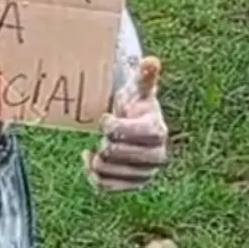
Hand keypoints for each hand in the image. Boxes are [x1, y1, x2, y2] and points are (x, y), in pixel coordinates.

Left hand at [83, 55, 167, 192]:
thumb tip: (151, 61)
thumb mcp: (138, 89)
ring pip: (107, 170)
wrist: (135, 126)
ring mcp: (145, 173)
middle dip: (105, 140)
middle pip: (114, 152)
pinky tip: (91, 158)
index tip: (105, 118)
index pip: (130, 133)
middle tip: (106, 133)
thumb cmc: (135, 105)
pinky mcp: (132, 185)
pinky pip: (104, 186)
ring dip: (97, 157)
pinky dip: (92, 173)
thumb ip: (145, 76)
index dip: (112, 126)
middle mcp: (157, 156)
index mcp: (158, 131)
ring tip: (99, 145)